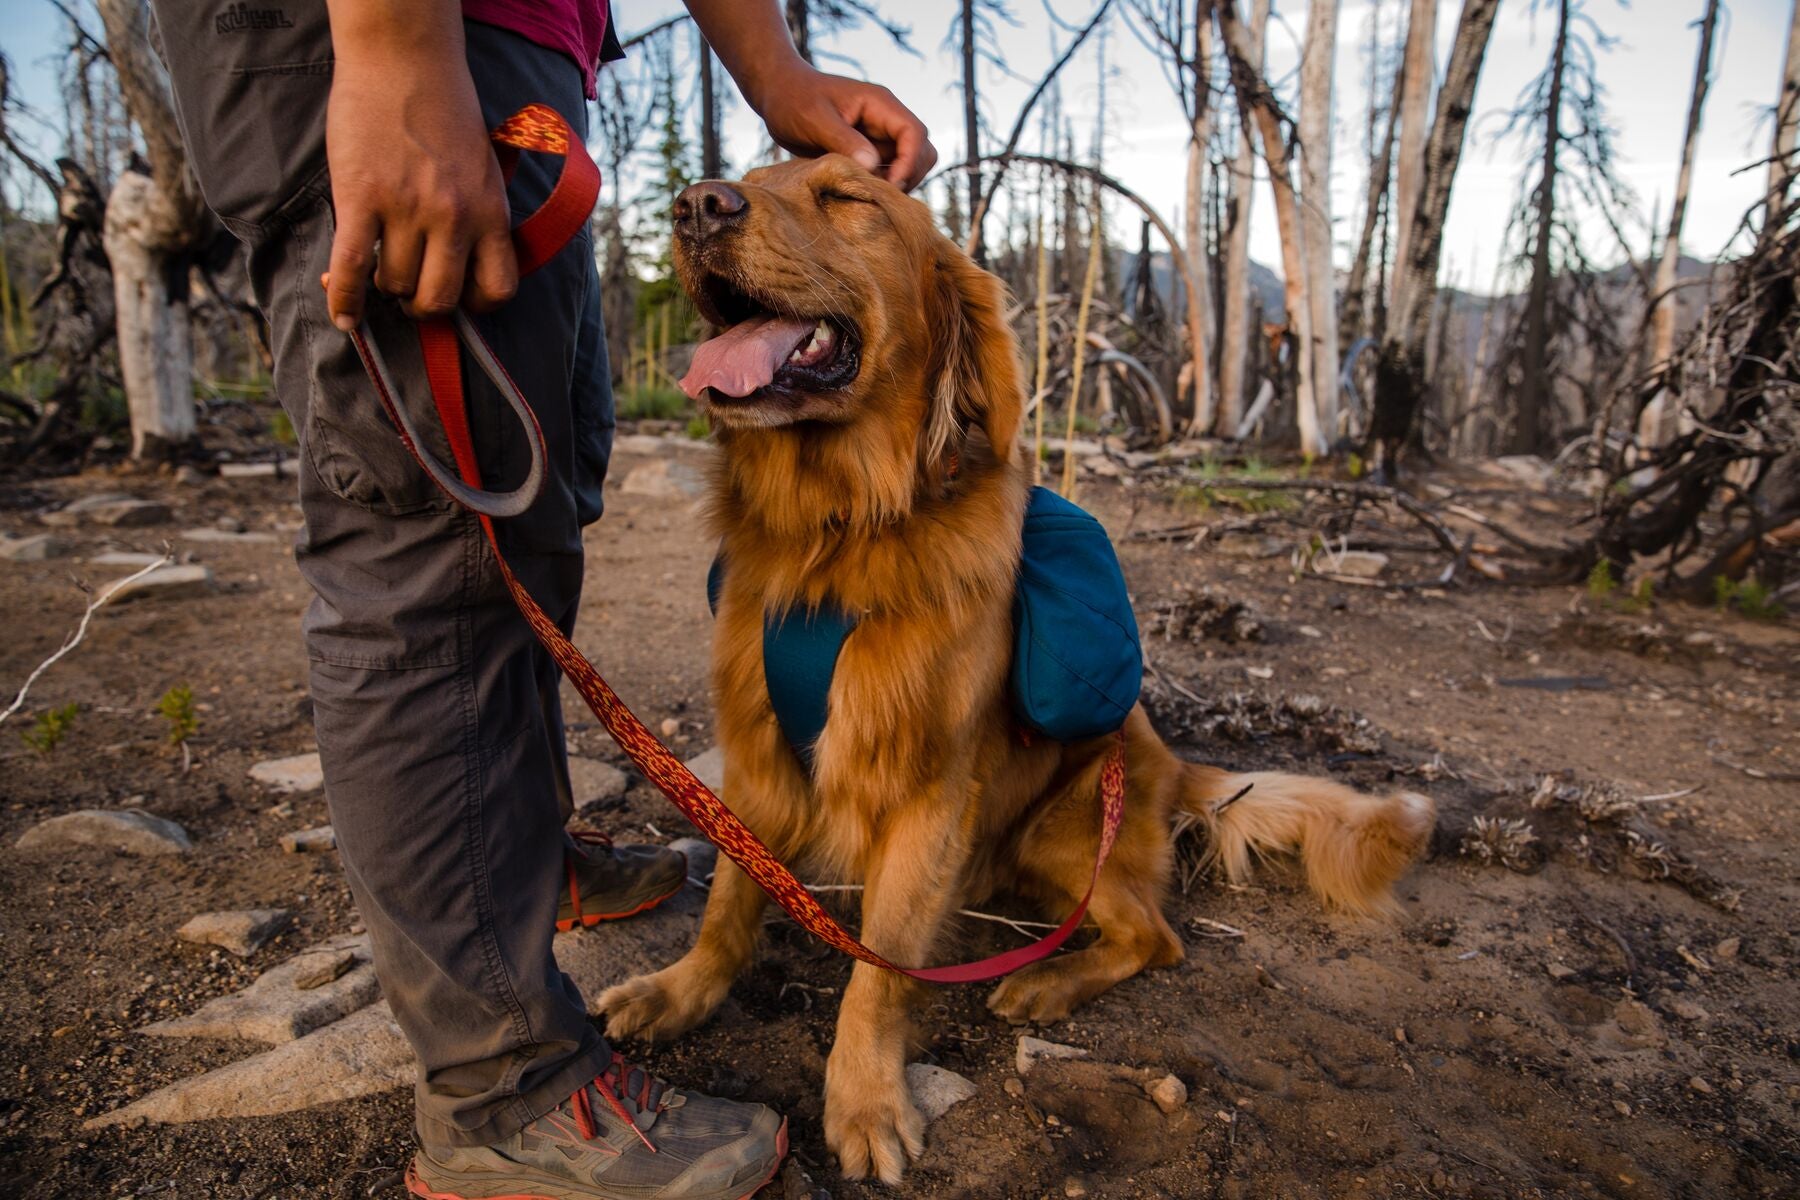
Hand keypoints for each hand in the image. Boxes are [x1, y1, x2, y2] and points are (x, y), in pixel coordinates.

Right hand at [322, 38, 516, 329]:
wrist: (403, 60)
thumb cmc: (444, 112)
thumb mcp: (483, 169)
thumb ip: (476, 216)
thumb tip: (456, 263)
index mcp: (491, 211)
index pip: (498, 288)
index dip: (475, 304)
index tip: (458, 298)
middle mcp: (455, 217)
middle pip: (440, 298)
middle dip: (422, 305)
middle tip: (409, 290)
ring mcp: (408, 209)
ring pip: (395, 284)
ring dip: (383, 287)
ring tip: (378, 269)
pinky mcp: (362, 197)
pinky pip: (352, 267)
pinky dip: (344, 300)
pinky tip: (343, 316)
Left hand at [749, 64, 936, 191]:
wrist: (779, 94)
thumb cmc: (793, 99)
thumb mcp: (815, 118)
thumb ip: (843, 140)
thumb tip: (872, 166)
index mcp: (880, 104)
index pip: (914, 133)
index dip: (909, 162)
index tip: (889, 184)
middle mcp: (886, 120)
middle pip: (922, 151)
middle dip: (908, 175)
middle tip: (878, 194)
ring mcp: (878, 137)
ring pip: (909, 165)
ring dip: (896, 184)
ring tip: (866, 194)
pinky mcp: (867, 152)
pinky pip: (887, 173)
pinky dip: (880, 186)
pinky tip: (858, 192)